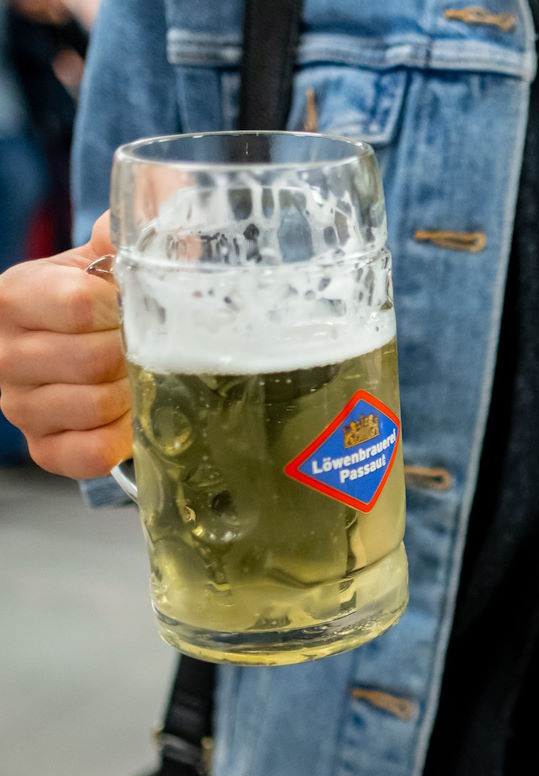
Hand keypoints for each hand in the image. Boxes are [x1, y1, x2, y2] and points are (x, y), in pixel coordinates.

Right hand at [0, 213, 129, 478]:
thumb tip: (162, 197)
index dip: (123, 309)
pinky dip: (121, 440)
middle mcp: (4, 353)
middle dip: (137, 355)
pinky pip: (86, 454)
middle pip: (93, 360)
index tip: (140, 308)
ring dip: (135, 396)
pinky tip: (133, 420)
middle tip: (154, 349)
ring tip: (146, 381)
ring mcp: (17, 405)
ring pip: (94, 407)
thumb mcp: (98, 263)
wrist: (71, 347)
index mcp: (14, 297)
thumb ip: (123, 237)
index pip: (78, 304)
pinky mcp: (41, 448)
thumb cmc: (89, 301)